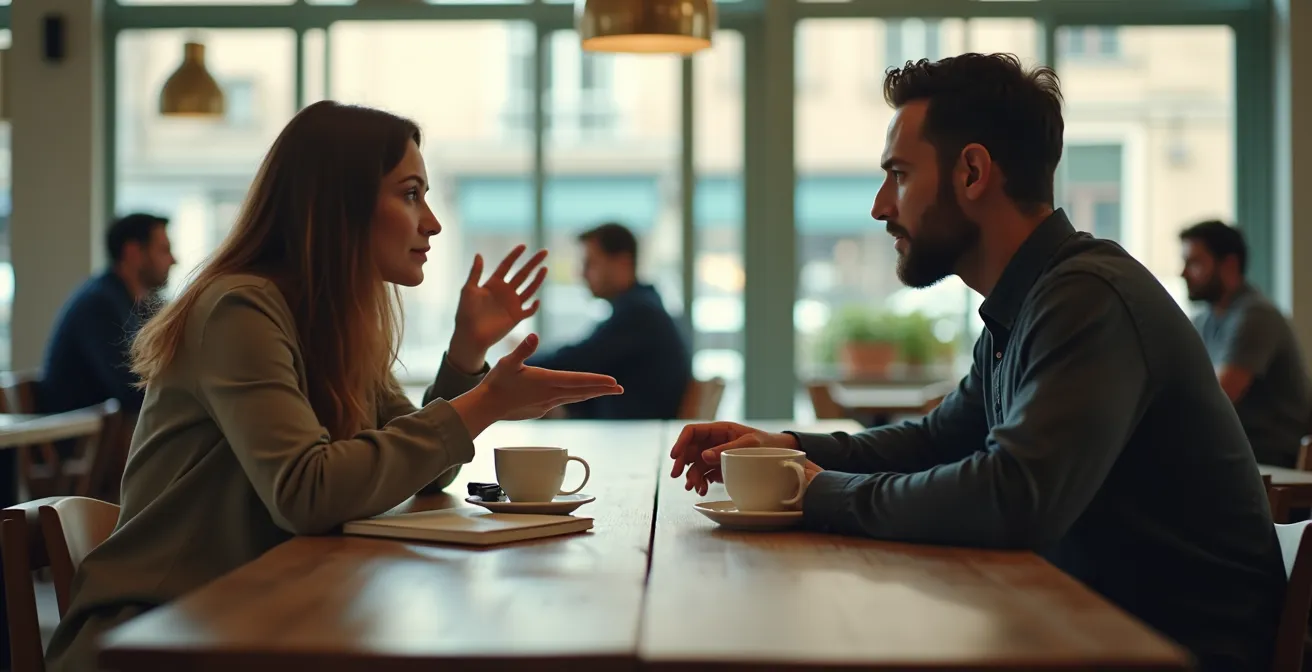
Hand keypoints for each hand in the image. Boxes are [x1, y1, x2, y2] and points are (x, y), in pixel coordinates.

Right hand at [449, 334, 622, 436]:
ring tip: (606, 391)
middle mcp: (550, 394)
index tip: (614, 382)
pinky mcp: (541, 409)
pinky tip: (578, 395)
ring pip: (575, 397)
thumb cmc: (496, 382)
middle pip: (582, 391)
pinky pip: (563, 401)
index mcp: (546, 381)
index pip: (578, 380)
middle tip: (620, 388)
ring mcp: (546, 404)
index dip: (597, 381)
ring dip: (591, 393)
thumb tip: (534, 336)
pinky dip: (575, 397)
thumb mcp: (508, 362)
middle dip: (602, 389)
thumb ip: (523, 349)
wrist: (486, 407)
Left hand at [450, 245, 547, 370]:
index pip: (507, 265)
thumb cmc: (465, 313)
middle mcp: (505, 292)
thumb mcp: (468, 290)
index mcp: (494, 283)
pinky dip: (534, 306)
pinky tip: (537, 300)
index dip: (514, 255)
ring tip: (544, 268)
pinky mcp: (516, 317)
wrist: (469, 335)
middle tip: (544, 252)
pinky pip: (529, 310)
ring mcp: (512, 304)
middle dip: (533, 263)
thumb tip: (479, 254)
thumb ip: (475, 273)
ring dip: (537, 279)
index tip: (523, 246)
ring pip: (529, 289)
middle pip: (522, 273)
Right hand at [669, 422, 804, 495]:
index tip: (674, 456)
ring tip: (694, 488)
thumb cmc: (766, 444)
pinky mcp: (719, 468)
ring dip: (691, 476)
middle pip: (689, 450)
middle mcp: (713, 442)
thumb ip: (726, 449)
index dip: (681, 442)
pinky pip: (704, 475)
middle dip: (681, 462)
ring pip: (695, 465)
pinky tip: (702, 489)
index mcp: (718, 430)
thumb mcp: (749, 445)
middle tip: (676, 476)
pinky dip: (701, 482)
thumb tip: (703, 456)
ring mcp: (715, 455)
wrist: (780, 455)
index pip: (692, 432)